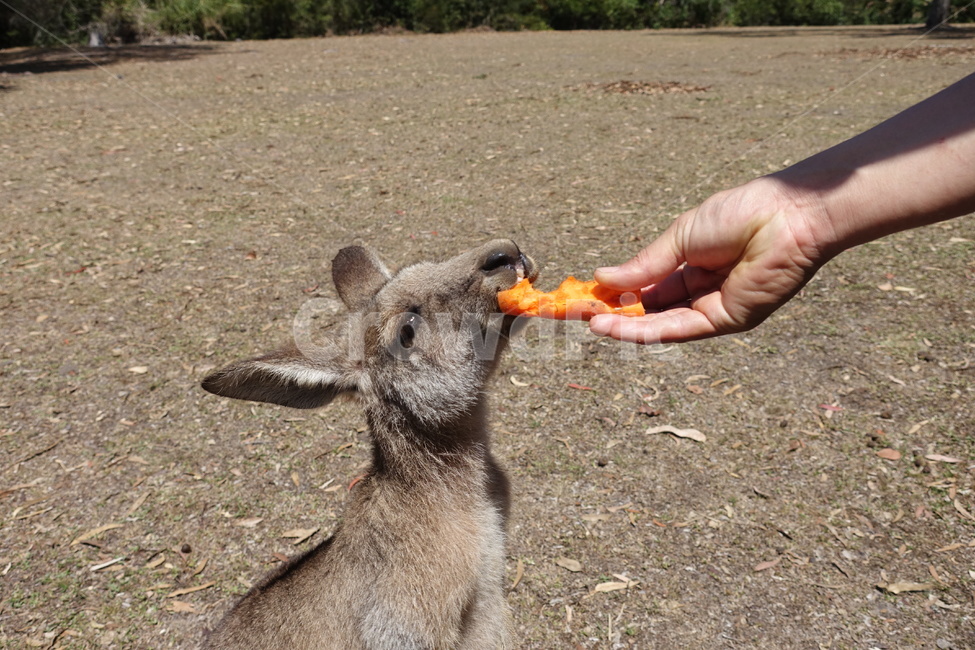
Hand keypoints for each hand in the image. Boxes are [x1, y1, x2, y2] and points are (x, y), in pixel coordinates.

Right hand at [589, 177, 828, 343]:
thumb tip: (602, 277)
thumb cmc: (739, 214)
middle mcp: (701, 291)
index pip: (646, 287)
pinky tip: (616, 326)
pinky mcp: (726, 320)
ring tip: (590, 322)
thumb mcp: (680, 238)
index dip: (615, 294)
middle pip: (649, 310)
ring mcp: (713, 308)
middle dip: (614, 313)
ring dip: (623, 326)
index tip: (585, 296)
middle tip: (577, 315)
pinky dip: (645, 331)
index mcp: (691, 265)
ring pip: (660, 325)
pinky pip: (678, 330)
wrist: (786, 216)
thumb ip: (644, 264)